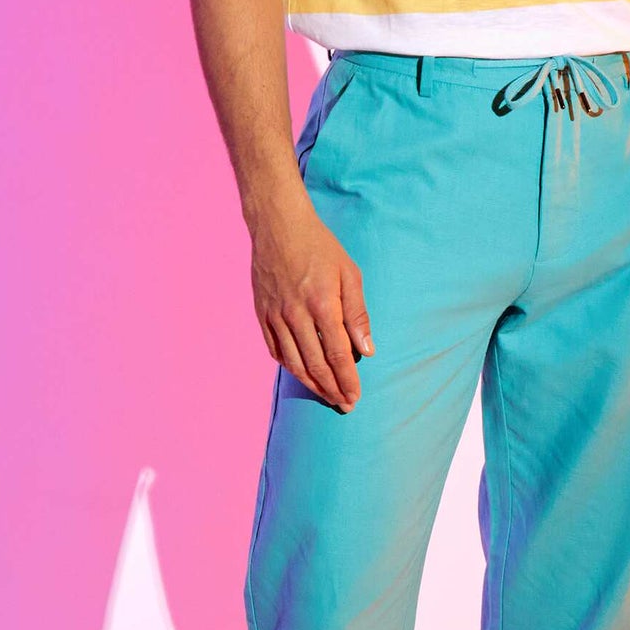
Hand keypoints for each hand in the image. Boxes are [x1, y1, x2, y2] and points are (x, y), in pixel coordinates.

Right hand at [251, 200, 373, 412]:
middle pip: (316, 365)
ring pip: (294, 363)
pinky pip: (276, 350)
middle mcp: (296, 314)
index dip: (347, 380)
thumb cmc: (320, 247)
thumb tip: (367, 350)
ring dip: (311, 384)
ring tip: (326, 395)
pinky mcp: (262, 314)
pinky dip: (290, 366)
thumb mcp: (349, 274)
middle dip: (332, 389)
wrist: (278, 225)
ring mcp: (276, 315)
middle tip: (344, 404)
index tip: (355, 396)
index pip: (338, 355)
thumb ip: (358, 314)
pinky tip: (302, 374)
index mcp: (323, 304)